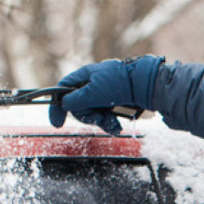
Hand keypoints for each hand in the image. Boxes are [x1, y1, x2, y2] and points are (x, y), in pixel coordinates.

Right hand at [48, 56, 163, 134]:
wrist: (146, 86)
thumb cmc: (120, 84)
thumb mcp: (93, 92)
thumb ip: (76, 100)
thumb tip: (65, 105)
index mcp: (84, 77)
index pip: (63, 91)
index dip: (58, 106)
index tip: (57, 122)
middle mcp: (92, 84)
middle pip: (78, 107)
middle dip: (88, 117)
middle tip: (99, 118)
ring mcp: (103, 94)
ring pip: (93, 114)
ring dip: (101, 122)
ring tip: (112, 124)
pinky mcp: (114, 103)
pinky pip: (105, 117)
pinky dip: (110, 124)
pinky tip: (117, 126)